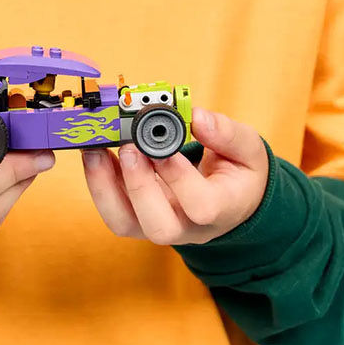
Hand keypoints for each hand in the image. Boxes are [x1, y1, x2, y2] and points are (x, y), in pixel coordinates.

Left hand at [81, 107, 268, 244]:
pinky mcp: (138, 218)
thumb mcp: (247, 150)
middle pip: (159, 227)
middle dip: (137, 186)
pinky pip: (112, 210)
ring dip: (104, 186)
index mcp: (222, 210)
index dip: (179, 178)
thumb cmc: (239, 173)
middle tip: (128, 148)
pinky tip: (97, 153)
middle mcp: (188, 227)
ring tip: (96, 150)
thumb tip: (197, 117)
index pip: (202, 207)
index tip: (165, 147)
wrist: (232, 200)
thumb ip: (227, 133)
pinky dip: (98, 182)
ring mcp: (159, 226)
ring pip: (124, 224)